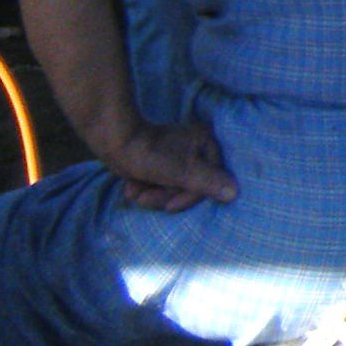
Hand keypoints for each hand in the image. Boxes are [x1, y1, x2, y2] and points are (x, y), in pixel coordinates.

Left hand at [100, 116, 234, 210]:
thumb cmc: (148, 153)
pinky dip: (146, 189)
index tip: (167, 206)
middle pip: (190, 187)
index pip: (210, 182)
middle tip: (144, 199)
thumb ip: (207, 182)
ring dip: (151, 196)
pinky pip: (161, 183)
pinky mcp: (162, 162)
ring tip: (134, 192)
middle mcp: (197, 149)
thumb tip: (235, 193)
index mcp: (208, 145)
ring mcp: (179, 156)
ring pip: (173, 188)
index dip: (188, 198)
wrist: (111, 139)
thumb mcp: (180, 171)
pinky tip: (132, 187)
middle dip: (164, 197)